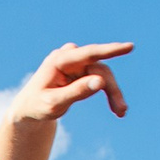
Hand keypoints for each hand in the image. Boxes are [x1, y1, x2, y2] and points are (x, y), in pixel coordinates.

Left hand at [10, 41, 132, 122]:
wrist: (30, 108)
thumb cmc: (38, 105)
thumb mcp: (54, 103)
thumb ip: (76, 92)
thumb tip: (100, 82)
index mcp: (59, 60)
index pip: (89, 53)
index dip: (110, 50)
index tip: (130, 47)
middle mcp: (70, 56)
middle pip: (99, 69)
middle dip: (112, 89)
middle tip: (121, 111)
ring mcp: (77, 62)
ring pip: (103, 75)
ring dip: (113, 93)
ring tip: (120, 112)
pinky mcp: (82, 70)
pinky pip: (101, 79)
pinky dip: (108, 92)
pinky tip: (116, 108)